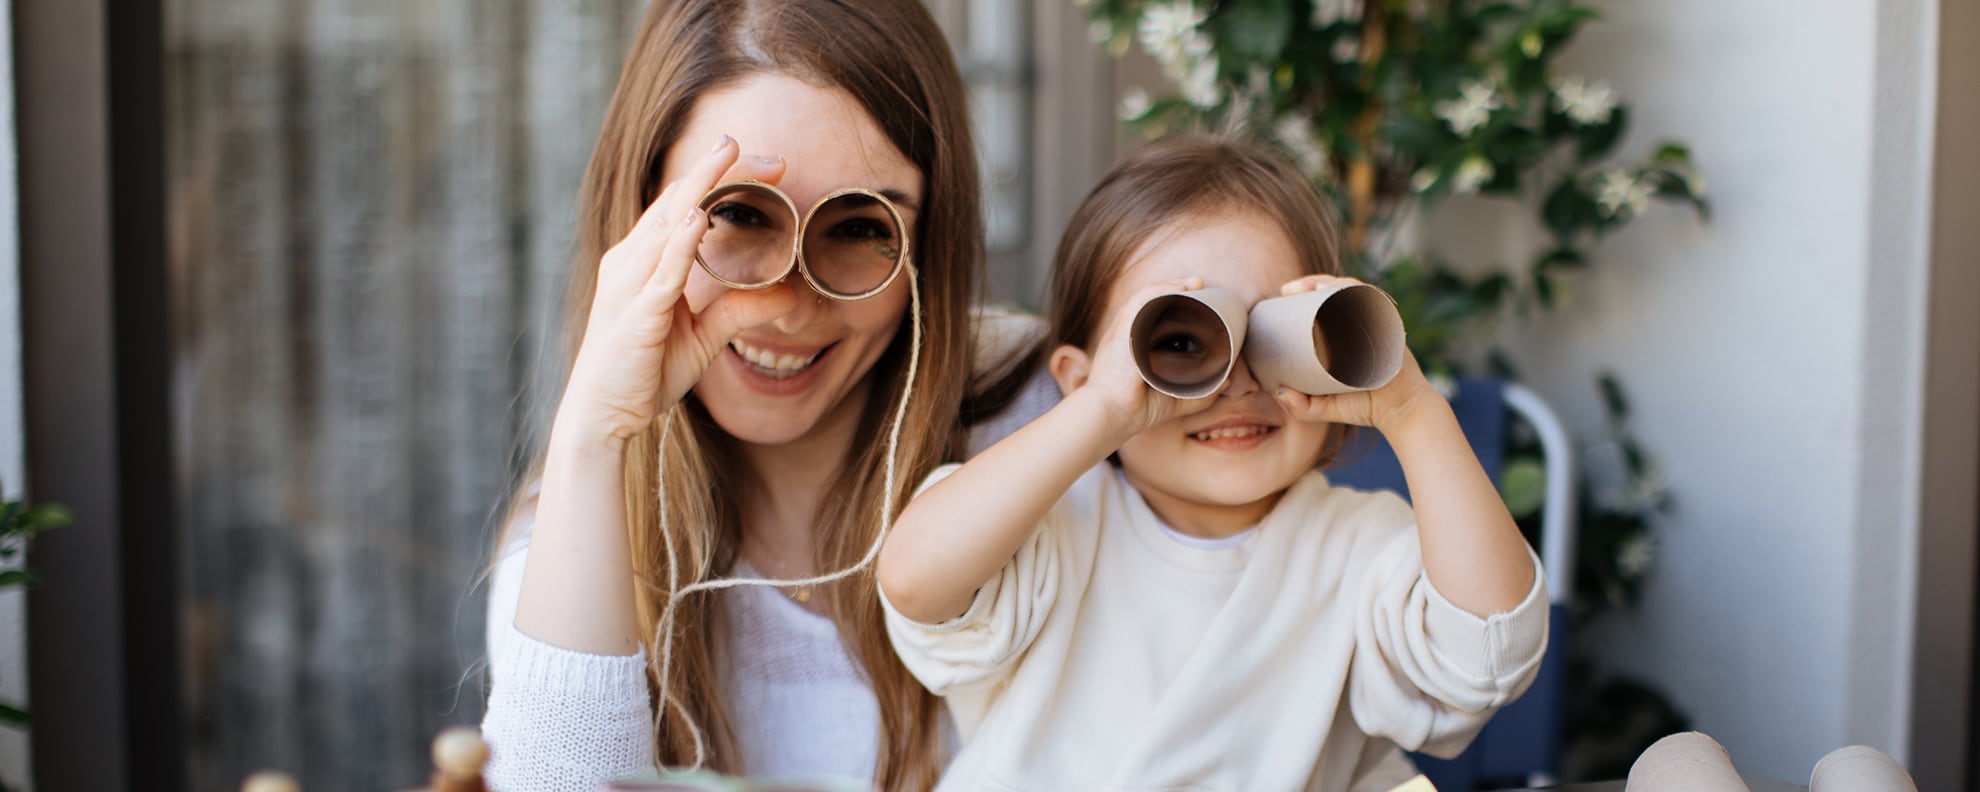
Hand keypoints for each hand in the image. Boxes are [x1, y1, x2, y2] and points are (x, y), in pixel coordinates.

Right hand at [555, 136, 798, 448]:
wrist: (600, 414)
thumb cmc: (643, 372)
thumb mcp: (703, 337)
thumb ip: (739, 311)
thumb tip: (787, 295)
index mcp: (643, 261)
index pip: (683, 205)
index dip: (721, 180)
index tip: (767, 166)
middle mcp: (631, 262)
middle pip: (677, 201)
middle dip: (721, 172)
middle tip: (770, 157)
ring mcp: (629, 284)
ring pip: (667, 223)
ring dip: (702, 188)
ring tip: (731, 157)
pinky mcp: (636, 313)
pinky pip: (660, 271)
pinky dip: (679, 242)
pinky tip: (700, 218)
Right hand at [1066, 276, 1218, 436]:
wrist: (1113, 414)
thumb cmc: (1137, 410)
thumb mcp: (1175, 399)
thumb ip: (1201, 391)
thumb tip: (1227, 379)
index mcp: (1135, 347)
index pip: (1154, 317)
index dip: (1175, 304)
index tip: (1199, 301)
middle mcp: (1128, 334)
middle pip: (1152, 302)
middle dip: (1176, 290)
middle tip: (1200, 285)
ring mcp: (1124, 330)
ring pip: (1148, 297)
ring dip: (1172, 286)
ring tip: (1196, 283)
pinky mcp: (1122, 330)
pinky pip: (1141, 301)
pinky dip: (1161, 291)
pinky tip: (1179, 287)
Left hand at [1269, 274, 1440, 433]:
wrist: (1401, 412)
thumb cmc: (1364, 406)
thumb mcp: (1324, 407)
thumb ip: (1300, 406)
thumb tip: (1277, 391)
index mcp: (1345, 335)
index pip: (1324, 305)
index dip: (1304, 295)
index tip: (1283, 296)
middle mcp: (1361, 324)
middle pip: (1334, 293)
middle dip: (1310, 284)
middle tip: (1287, 290)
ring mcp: (1376, 322)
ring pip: (1352, 292)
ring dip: (1329, 283)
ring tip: (1307, 286)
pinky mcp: (1390, 325)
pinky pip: (1374, 299)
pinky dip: (1355, 290)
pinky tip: (1335, 288)